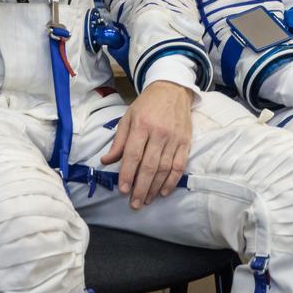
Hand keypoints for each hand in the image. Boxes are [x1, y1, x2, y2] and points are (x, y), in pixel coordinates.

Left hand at [101, 81, 194, 207]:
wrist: (173, 89)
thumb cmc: (147, 104)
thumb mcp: (128, 117)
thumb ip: (119, 141)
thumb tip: (107, 161)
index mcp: (141, 125)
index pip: (133, 154)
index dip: (128, 174)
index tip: (123, 190)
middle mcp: (159, 132)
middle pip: (150, 165)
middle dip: (141, 187)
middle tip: (134, 203)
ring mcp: (174, 138)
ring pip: (165, 168)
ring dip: (155, 187)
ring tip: (146, 200)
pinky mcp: (186, 142)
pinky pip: (179, 165)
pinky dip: (172, 181)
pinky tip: (163, 191)